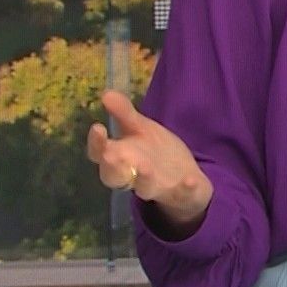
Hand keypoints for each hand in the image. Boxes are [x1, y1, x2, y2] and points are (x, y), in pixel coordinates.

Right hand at [86, 90, 212, 230]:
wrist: (183, 176)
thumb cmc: (155, 151)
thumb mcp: (141, 129)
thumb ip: (124, 114)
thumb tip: (106, 92)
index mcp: (120, 158)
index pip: (99, 154)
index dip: (96, 143)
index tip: (98, 127)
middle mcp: (133, 175)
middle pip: (114, 177)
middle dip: (112, 167)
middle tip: (111, 155)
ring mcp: (156, 186)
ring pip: (145, 188)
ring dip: (145, 179)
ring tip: (146, 167)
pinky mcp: (180, 192)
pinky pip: (182, 193)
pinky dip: (186, 188)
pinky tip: (190, 180)